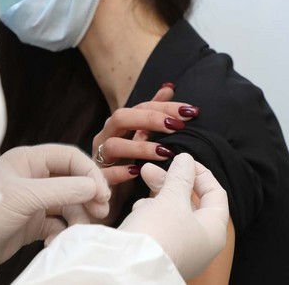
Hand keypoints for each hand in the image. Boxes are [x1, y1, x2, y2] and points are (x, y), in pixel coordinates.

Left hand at [0, 144, 110, 264]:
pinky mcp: (31, 222)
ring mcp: (32, 199)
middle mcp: (32, 176)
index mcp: (28, 159)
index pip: (69, 157)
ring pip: (68, 203)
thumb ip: (63, 190)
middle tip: (100, 213)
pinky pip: (58, 223)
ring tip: (77, 232)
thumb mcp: (26, 197)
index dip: (89, 173)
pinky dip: (62, 232)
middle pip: (72, 180)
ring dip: (77, 217)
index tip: (102, 194)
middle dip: (88, 196)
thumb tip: (95, 187)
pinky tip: (56, 242)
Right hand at [91, 84, 198, 223]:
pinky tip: (137, 172)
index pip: (141, 107)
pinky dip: (120, 171)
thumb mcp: (141, 137)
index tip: (191, 112)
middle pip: (121, 117)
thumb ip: (153, 113)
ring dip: (140, 146)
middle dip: (150, 119)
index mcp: (119, 124)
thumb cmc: (126, 165)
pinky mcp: (97, 180)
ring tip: (165, 152)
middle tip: (176, 126)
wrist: (104, 200)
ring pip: (113, 145)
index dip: (165, 107)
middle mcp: (106, 136)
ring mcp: (99, 158)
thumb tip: (168, 87)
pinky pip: (105, 174)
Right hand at [118, 153, 228, 279]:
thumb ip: (180, 177)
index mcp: (214, 230)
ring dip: (158, 196)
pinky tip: (138, 211)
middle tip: (150, 169)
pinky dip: (151, 215)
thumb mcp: (171, 199)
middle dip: (172, 182)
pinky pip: (161, 228)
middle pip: (192, 203)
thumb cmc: (159, 234)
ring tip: (140, 190)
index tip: (182, 161)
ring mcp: (182, 252)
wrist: (130, 271)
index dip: (200, 173)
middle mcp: (202, 244)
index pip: (216, 194)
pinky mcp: (162, 255)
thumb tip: (187, 160)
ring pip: (173, 214)